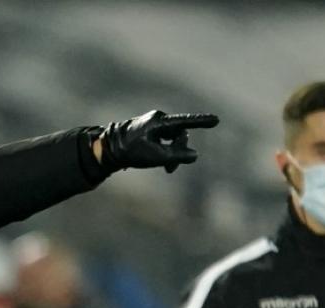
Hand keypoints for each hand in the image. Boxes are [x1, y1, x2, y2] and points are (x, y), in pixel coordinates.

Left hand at [99, 110, 218, 172]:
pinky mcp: (150, 132)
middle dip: (179, 152)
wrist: (108, 148)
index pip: (185, 122)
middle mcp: (158, 120)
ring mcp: (154, 125)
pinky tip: (162, 164)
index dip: (202, 122)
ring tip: (167, 170)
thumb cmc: (130, 151)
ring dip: (172, 155)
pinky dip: (165, 153)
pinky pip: (165, 142)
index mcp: (160, 121)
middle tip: (170, 170)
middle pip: (179, 135)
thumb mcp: (155, 157)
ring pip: (173, 140)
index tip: (216, 120)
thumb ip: (177, 156)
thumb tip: (194, 155)